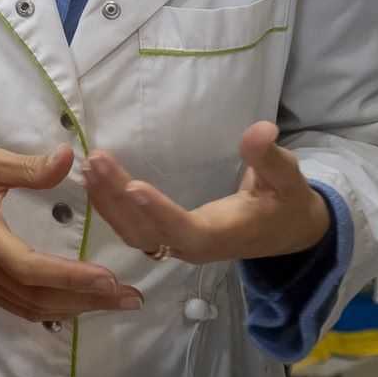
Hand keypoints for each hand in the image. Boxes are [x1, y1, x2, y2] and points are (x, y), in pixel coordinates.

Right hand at [0, 144, 140, 322]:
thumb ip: (29, 166)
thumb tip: (71, 157)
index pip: (29, 267)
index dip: (69, 276)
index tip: (107, 277)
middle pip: (38, 296)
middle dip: (87, 299)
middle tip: (130, 297)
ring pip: (32, 308)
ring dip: (76, 308)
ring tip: (116, 302)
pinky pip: (21, 307)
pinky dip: (54, 309)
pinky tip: (81, 302)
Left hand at [83, 121, 331, 264]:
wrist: (288, 232)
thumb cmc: (287, 203)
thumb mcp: (288, 178)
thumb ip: (270, 157)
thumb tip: (262, 129)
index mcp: (224, 235)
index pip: (186, 229)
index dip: (159, 211)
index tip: (133, 186)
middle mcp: (195, 247)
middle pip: (148, 230)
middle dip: (119, 198)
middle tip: (97, 161)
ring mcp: (179, 246)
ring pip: (134, 233)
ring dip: (108, 202)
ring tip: (89, 167)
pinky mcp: (168, 239)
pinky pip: (133, 230)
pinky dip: (111, 208)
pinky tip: (94, 181)